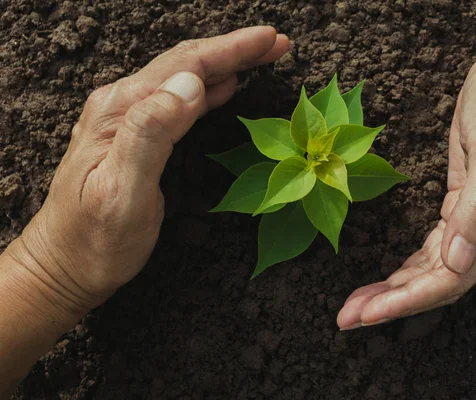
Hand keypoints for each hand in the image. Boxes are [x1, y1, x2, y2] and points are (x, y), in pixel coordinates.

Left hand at [7, 26, 289, 312]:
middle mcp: (121, 105)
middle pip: (186, 64)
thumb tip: (189, 85)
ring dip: (226, 65)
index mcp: (121, 112)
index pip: (185, 66)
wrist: (64, 264)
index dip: (231, 49)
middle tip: (277, 42)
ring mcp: (126, 120)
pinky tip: (226, 87)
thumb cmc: (96, 239)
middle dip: (235, 49)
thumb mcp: (124, 193)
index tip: (270, 39)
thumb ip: (151, 134)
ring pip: (184, 79)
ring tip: (261, 56)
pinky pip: (178, 102)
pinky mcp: (135, 136)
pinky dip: (208, 89)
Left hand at [337, 58, 475, 328]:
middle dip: (393, 302)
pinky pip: (434, 251)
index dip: (409, 299)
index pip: (454, 278)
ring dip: (396, 290)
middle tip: (348, 317)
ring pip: (434, 271)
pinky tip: (387, 280)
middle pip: (441, 282)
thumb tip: (458, 260)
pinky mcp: (464, 210)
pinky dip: (409, 268)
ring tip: (358, 304)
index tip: (369, 313)